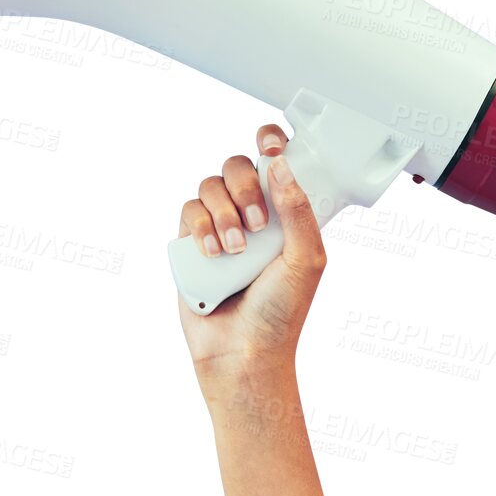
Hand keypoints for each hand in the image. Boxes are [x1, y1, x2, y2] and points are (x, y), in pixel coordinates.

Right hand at [175, 124, 327, 377]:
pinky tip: (213, 254)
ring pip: (210, 186)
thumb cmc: (280, 313)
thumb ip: (298, 210)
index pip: (276, 162)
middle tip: (258, 225)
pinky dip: (200, 227)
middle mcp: (252, 213)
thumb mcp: (307, 260)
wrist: (242, 353)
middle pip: (238, 165)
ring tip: (235, 251)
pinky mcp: (191, 243)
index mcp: (285, 212)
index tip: (271, 143)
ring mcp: (219, 226)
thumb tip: (280, 165)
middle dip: (246, 188)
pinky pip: (188, 210)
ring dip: (223, 214)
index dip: (272, 142)